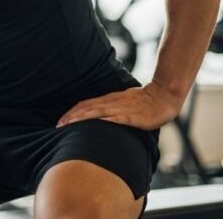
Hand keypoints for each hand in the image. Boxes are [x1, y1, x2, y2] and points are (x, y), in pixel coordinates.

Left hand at [56, 82, 180, 130]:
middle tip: (58, 125)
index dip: (71, 113)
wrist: (164, 96)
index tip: (59, 122)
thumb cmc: (142, 101)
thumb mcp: (121, 102)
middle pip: (88, 108)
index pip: (85, 105)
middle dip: (72, 117)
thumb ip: (107, 108)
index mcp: (108, 100)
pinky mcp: (136, 116)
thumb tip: (92, 117)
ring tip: (72, 124)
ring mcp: (124, 109)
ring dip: (85, 118)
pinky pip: (122, 118)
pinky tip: (102, 123)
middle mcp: (113, 103)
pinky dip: (111, 120)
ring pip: (101, 112)